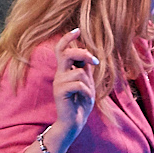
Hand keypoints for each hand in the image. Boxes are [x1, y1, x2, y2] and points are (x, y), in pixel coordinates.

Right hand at [51, 28, 99, 143]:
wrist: (74, 122)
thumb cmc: (81, 104)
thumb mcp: (87, 84)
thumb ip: (86, 70)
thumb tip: (88, 55)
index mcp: (65, 70)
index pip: (61, 50)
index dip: (67, 38)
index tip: (77, 30)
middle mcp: (60, 74)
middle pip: (66, 54)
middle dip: (82, 53)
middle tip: (95, 61)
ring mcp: (59, 83)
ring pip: (78, 72)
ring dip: (89, 83)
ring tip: (88, 93)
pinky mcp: (60, 92)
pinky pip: (79, 85)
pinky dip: (87, 92)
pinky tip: (86, 98)